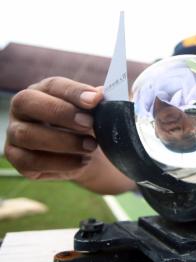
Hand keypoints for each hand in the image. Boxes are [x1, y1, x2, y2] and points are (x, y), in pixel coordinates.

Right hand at [4, 77, 133, 193]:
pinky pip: (31, 162)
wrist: (86, 154)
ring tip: (91, 146)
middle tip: (89, 124)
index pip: (53, 85)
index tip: (96, 99)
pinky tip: (82, 162)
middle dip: (61, 113)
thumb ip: (97, 103)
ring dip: (63, 142)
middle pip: (28, 103)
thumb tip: (101, 93)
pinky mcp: (18, 159)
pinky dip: (60, 163)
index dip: (74, 92)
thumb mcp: (95, 113)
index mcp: (42, 90)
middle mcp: (22, 109)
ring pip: (28, 135)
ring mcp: (15, 134)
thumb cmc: (89, 126)